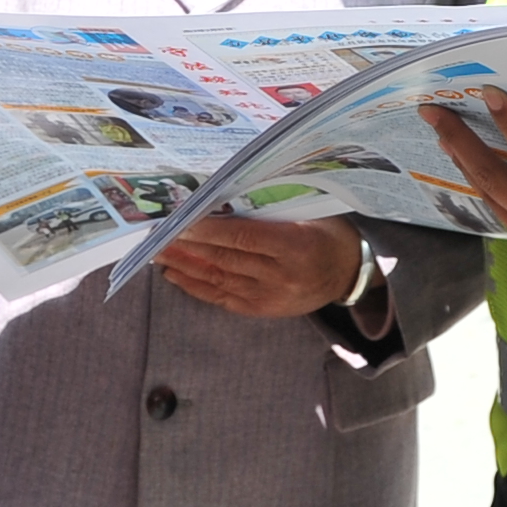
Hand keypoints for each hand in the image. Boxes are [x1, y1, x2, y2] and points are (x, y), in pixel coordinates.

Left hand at [159, 214, 363, 318]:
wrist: (349, 272)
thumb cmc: (325, 231)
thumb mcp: (307, 210)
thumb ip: (269, 206)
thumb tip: (218, 197)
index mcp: (296, 246)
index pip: (243, 237)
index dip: (207, 230)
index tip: (179, 220)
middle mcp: (283, 276)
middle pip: (225, 259)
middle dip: (187, 246)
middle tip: (157, 233)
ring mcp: (272, 298)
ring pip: (219, 279)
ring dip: (184, 265)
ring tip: (157, 251)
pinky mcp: (264, 310)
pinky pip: (223, 297)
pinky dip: (196, 286)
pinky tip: (175, 273)